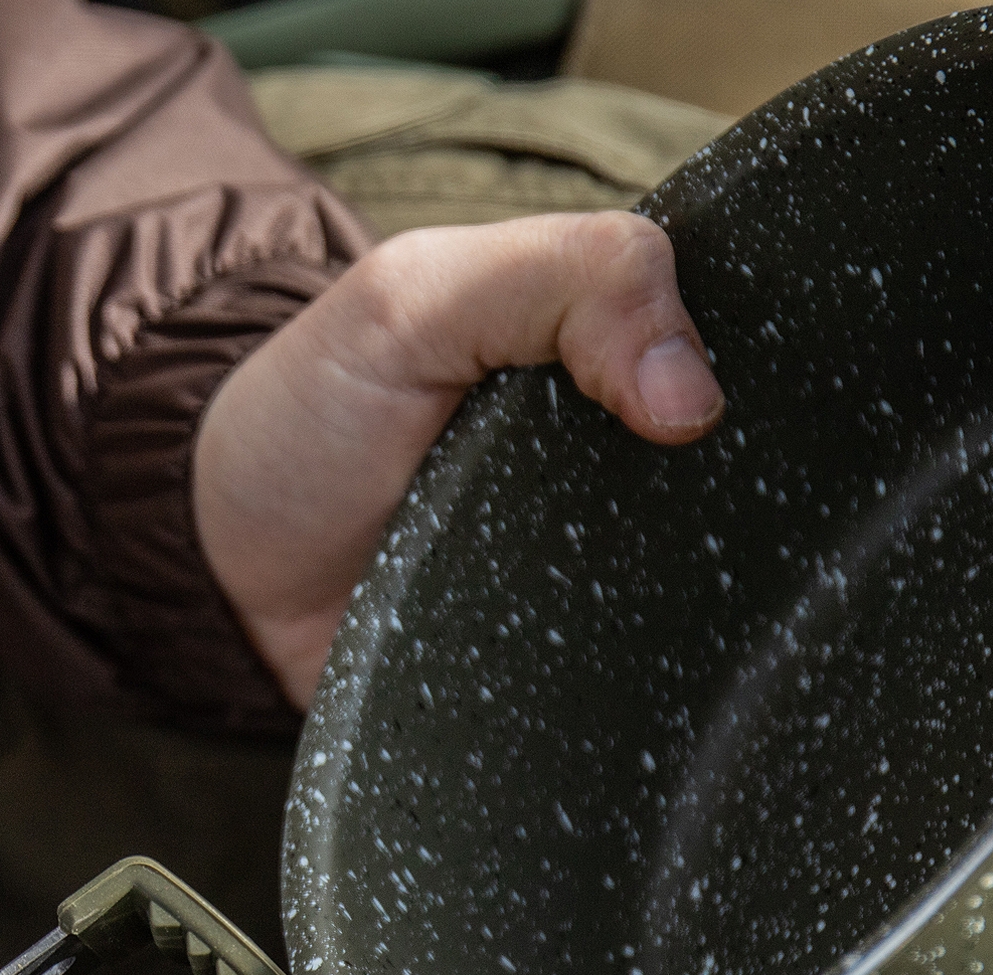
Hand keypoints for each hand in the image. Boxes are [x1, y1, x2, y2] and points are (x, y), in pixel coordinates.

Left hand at [194, 211, 724, 706]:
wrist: (225, 571)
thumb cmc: (309, 418)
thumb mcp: (417, 299)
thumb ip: (559, 281)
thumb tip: (694, 396)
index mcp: (601, 350)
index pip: (738, 343)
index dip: (766, 366)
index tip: (767, 409)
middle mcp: (613, 457)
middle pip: (735, 474)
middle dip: (752, 493)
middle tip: (736, 518)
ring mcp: (595, 559)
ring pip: (700, 578)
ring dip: (710, 593)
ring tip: (725, 608)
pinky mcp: (566, 653)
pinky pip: (635, 666)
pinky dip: (651, 669)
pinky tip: (675, 675)